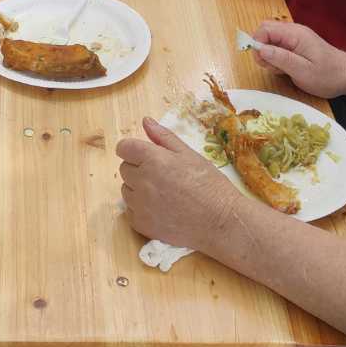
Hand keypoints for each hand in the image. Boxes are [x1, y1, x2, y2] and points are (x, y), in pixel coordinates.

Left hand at [117, 117, 241, 249]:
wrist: (221, 222)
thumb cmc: (209, 184)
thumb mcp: (189, 154)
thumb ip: (164, 137)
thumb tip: (146, 121)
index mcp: (152, 159)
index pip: (124, 148)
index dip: (133, 150)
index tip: (144, 155)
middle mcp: (142, 181)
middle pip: (124, 169)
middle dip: (138, 169)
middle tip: (162, 176)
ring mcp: (140, 205)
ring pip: (126, 191)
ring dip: (138, 189)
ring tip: (163, 194)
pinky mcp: (141, 224)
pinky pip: (131, 211)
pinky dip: (141, 210)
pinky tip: (161, 210)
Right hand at [251, 20, 345, 99]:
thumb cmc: (327, 76)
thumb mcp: (303, 71)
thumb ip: (281, 59)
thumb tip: (260, 49)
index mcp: (294, 34)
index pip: (264, 29)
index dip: (257, 44)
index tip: (262, 61)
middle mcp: (293, 31)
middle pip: (265, 32)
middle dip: (261, 50)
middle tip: (272, 66)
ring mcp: (294, 37)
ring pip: (269, 40)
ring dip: (269, 56)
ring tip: (282, 70)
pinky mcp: (296, 45)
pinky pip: (277, 47)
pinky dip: (276, 58)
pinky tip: (287, 69)